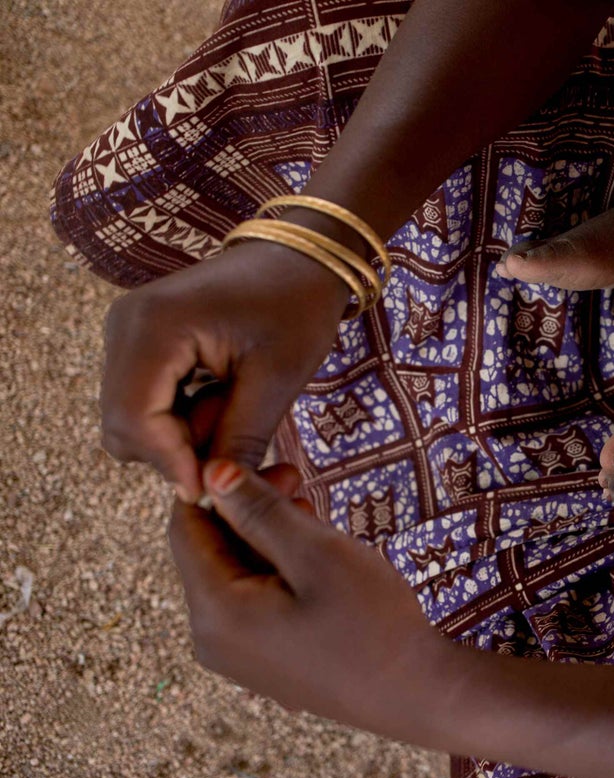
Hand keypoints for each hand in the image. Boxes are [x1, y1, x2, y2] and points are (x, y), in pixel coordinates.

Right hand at [101, 239, 350, 500]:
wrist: (301, 257)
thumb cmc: (298, 307)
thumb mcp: (277, 379)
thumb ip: (239, 439)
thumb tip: (211, 495)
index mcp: (154, 325)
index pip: (133, 419)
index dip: (170, 463)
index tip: (215, 488)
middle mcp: (124, 324)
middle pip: (123, 424)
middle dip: (175, 451)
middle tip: (236, 445)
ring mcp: (126, 330)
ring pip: (131, 417)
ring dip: (179, 435)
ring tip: (236, 412)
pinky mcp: (139, 339)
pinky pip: (143, 399)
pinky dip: (179, 416)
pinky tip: (223, 401)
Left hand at [168, 459, 451, 734]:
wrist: (416, 694)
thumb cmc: (372, 622)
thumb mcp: (317, 554)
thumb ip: (259, 511)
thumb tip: (210, 472)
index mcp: (216, 613)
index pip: (185, 527)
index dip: (219, 485)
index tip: (274, 463)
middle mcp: (211, 640)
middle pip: (208, 551)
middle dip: (247, 510)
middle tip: (300, 480)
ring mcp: (236, 657)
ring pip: (233, 574)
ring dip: (266, 538)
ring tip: (315, 518)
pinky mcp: (262, 662)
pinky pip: (252, 601)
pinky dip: (276, 570)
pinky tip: (316, 560)